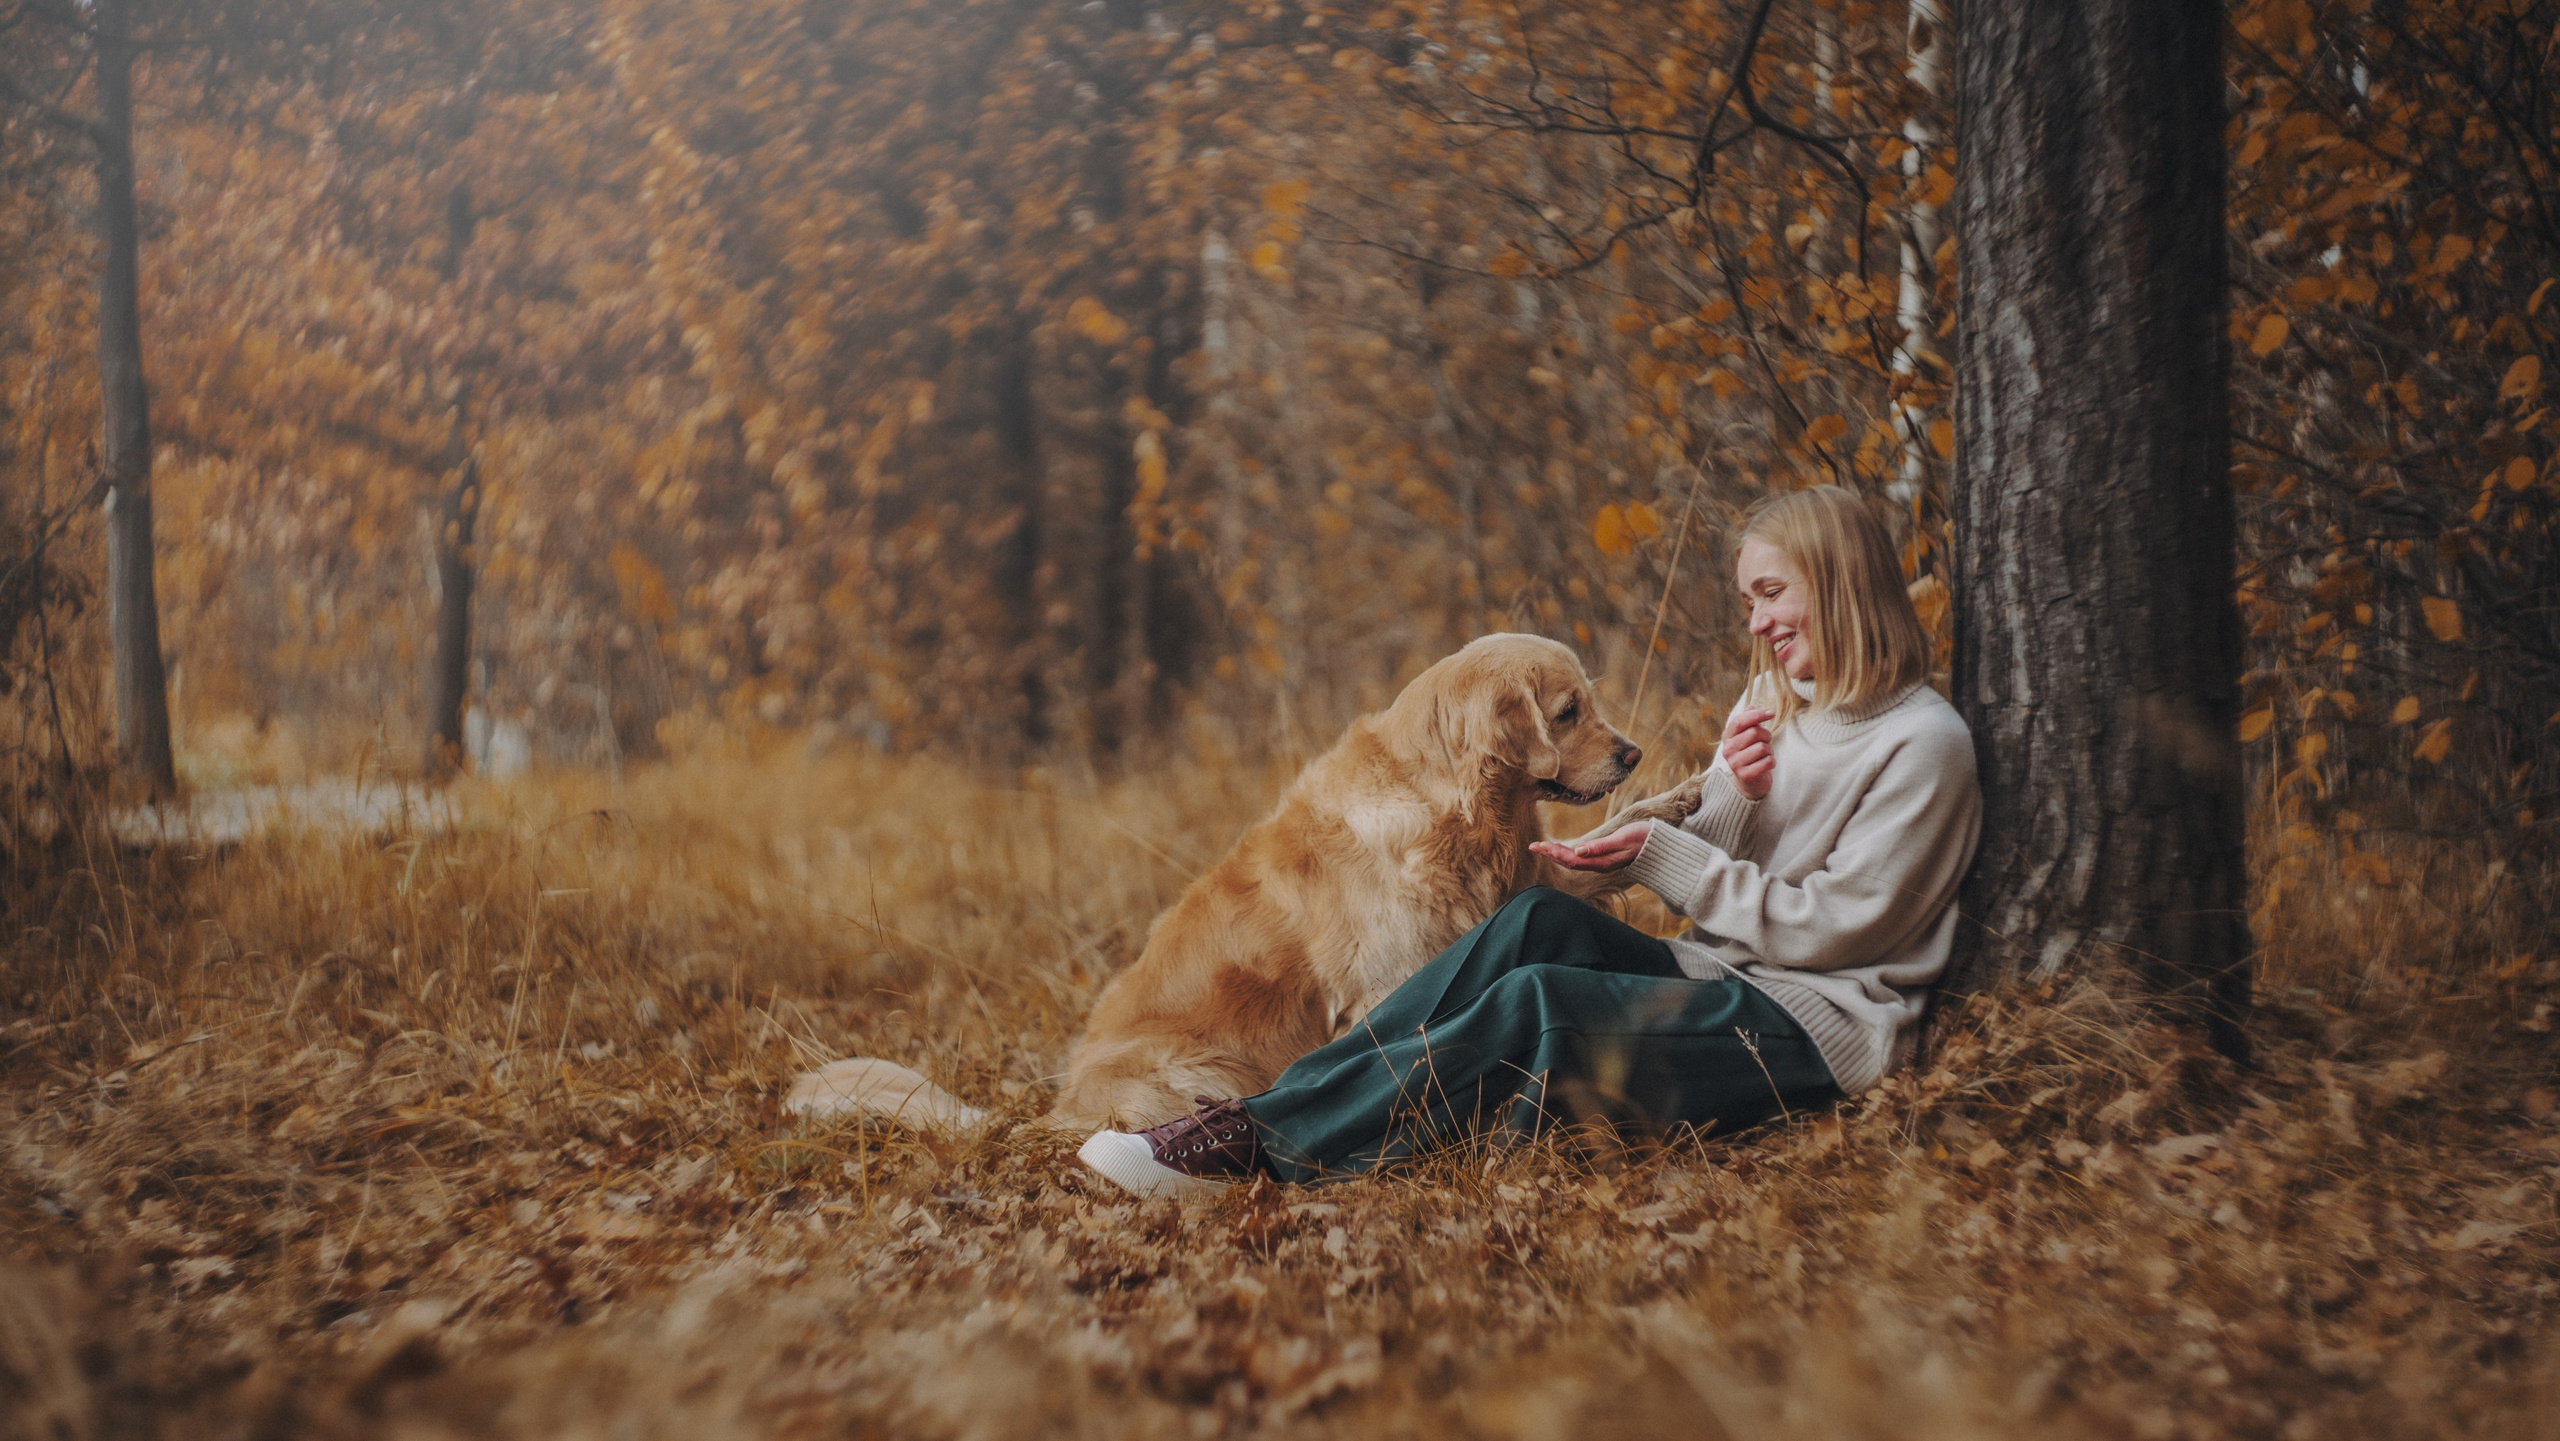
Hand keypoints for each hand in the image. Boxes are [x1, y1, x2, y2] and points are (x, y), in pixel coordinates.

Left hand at [1530, 822, 1650, 872]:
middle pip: (1569, 861)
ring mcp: (1603, 861)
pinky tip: (1562, 849)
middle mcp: (1600, 864)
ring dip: (1557, 853)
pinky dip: (1568, 852)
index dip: (1554, 853)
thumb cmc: (1643, 839)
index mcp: (1602, 861)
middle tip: (1533, 846)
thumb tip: (1578, 851)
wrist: (1661, 846)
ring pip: (1574, 860)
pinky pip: (1582, 857)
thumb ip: (1601, 847)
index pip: (1571, 859)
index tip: (1539, 846)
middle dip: (1551, 853)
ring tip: (1542, 847)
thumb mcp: (1622, 839)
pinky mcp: (1605, 856)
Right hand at [1720, 705, 1775, 800]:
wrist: (1750, 782)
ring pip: (1762, 747)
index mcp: (1727, 737)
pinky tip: (1767, 764)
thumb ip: (1749, 721)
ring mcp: (1735, 763)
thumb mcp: (1748, 736)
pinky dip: (1772, 761)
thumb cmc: (1751, 754)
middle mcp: (1728, 750)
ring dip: (1770, 750)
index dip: (1757, 715)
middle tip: (1766, 742)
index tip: (1771, 713)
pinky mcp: (1745, 775)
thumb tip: (1751, 706)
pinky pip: (1767, 761)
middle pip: (1754, 733)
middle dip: (1766, 736)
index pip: (1740, 721)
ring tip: (1765, 755)